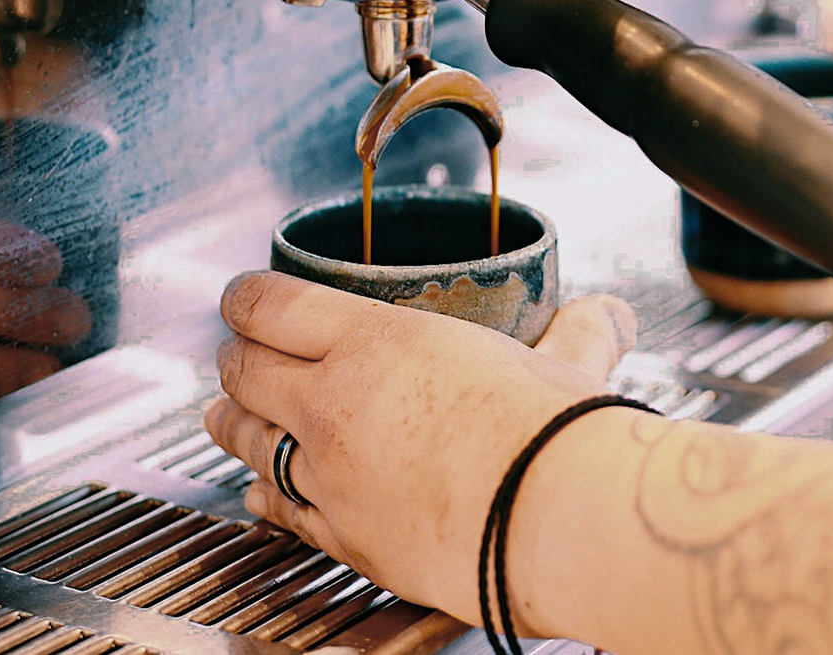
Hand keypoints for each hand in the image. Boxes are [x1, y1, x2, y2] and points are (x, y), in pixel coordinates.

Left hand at [204, 272, 638, 627]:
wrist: (556, 521)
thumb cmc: (556, 435)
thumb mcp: (567, 362)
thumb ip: (579, 333)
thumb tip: (610, 315)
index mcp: (380, 342)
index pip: (274, 305)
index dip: (245, 297)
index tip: (240, 297)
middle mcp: (336, 404)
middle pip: (246, 371)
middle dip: (233, 357)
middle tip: (235, 352)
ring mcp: (332, 475)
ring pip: (249, 441)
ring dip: (229, 422)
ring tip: (223, 414)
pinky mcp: (344, 536)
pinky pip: (280, 510)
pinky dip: (263, 496)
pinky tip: (260, 494)